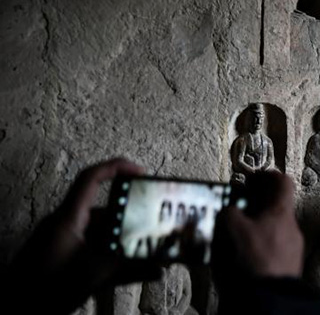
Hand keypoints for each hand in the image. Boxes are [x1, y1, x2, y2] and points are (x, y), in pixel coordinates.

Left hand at [6, 158, 161, 314]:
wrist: (15, 310)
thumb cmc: (39, 290)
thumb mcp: (89, 274)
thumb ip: (123, 263)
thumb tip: (153, 259)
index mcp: (68, 218)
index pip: (91, 179)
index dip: (117, 168)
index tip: (140, 173)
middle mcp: (66, 226)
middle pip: (106, 213)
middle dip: (133, 221)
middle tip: (154, 228)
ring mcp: (66, 244)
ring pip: (104, 237)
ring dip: (127, 247)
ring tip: (151, 259)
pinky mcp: (65, 261)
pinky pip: (97, 253)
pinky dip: (116, 261)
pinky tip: (137, 273)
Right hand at [213, 171, 302, 280]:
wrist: (270, 300)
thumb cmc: (252, 259)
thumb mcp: (232, 231)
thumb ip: (231, 214)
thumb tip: (231, 210)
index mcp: (282, 212)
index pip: (283, 182)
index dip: (266, 176)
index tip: (250, 180)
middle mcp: (292, 227)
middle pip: (277, 207)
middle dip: (257, 206)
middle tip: (237, 209)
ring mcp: (293, 248)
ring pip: (275, 229)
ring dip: (258, 228)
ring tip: (236, 237)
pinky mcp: (289, 267)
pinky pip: (274, 248)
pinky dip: (260, 247)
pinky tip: (245, 257)